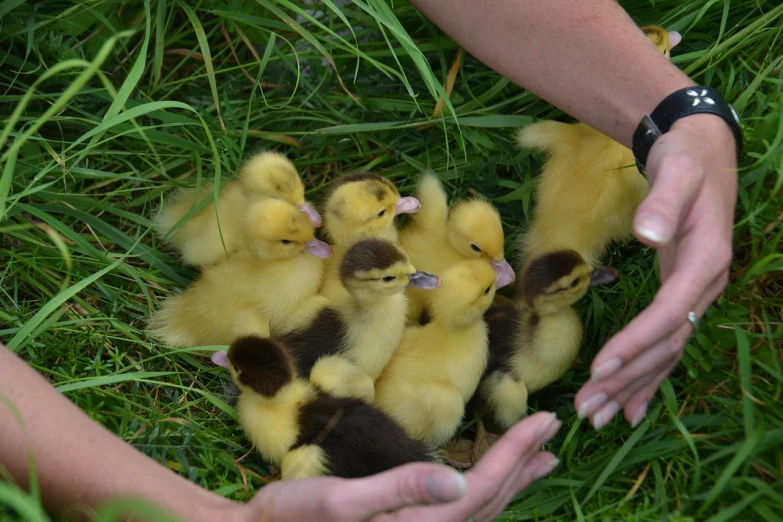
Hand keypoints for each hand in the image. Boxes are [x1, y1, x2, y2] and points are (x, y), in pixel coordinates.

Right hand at [233, 411, 560, 521]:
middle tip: (554, 429)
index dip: (517, 453)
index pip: (483, 488)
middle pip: (491, 500)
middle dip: (524, 462)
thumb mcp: (342, 501)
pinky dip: (485, 491)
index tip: (545, 421)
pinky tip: (486, 480)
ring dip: (511, 479)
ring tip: (539, 457)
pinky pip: (461, 513)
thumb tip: (458, 483)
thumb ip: (400, 491)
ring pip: (481, 509)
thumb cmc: (294, 518)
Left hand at [575, 113, 737, 428]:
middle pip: (666, 343)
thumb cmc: (685, 161)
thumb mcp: (676, 170)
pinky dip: (650, 375)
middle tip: (588, 408)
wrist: (701, 153)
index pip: (670, 312)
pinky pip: (668, 343)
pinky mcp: (683, 295)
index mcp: (706, 259)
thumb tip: (649, 234)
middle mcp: (706, 284)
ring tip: (599, 416)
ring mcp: (697, 293)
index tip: (600, 368)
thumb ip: (664, 200)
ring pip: (667, 350)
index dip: (636, 342)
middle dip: (627, 377)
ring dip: (633, 385)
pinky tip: (631, 405)